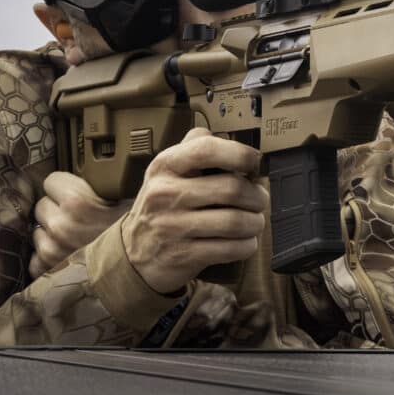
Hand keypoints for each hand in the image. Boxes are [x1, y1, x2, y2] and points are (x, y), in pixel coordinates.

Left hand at [30, 171, 130, 279]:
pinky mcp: (49, 271)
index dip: (67, 187)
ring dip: (52, 234)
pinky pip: (36, 259)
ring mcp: (52, 250)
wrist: (143, 271)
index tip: (80, 194)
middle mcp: (60, 225)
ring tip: (78, 239)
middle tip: (81, 218)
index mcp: (77, 201)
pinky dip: (48, 259)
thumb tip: (105, 171)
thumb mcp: (130, 199)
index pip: (51, 181)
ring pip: (38, 232)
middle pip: (42, 206)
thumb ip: (108, 184)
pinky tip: (70, 257)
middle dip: (57, 210)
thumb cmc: (140, 234)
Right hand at [120, 127, 267, 294]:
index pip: (206, 150)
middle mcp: (165, 194)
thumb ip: (196, 148)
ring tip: (254, 221)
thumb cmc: (162, 206)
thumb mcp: (168, 171)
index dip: (240, 154)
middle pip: (231, 189)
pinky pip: (230, 249)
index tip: (257, 162)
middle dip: (257, 195)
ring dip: (255, 223)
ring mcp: (172, 226)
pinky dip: (246, 245)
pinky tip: (244, 241)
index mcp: (165, 166)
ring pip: (235, 221)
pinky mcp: (182, 255)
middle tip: (260, 199)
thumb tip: (233, 139)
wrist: (133, 253)